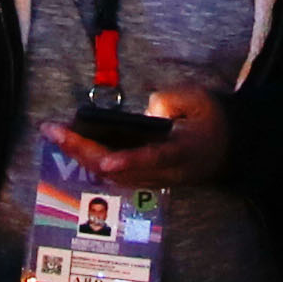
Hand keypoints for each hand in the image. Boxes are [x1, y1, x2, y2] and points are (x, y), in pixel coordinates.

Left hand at [61, 83, 230, 190]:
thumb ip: (172, 100)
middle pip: (118, 170)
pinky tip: (70, 142)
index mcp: (183, 152)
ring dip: (79, 155)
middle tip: (53, 129)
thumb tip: (146, 110)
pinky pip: (111, 173)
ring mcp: (152, 180)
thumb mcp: (201, 101)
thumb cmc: (213, 121)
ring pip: (110, 174)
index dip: (130, 161)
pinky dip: (88, 158)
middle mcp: (164, 173)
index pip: (155, 159)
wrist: (229, 149)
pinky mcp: (144, 179)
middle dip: (82, 150)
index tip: (106, 161)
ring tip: (54, 132)